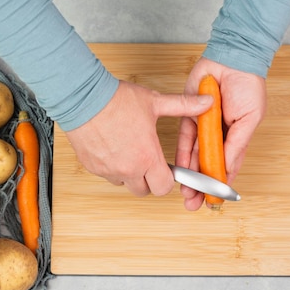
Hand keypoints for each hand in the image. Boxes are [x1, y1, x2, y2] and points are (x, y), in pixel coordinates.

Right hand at [66, 80, 211, 196]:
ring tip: (128, 151)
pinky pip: (106, 175)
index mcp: (147, 156)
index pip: (164, 187)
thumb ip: (183, 105)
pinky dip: (111, 167)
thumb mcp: (154, 102)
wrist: (82, 97)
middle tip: (148, 161)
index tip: (166, 168)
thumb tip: (206, 102)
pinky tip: (112, 148)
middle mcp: (127, 168)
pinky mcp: (92, 167)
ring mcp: (108, 170)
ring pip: (124, 183)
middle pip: (144, 191)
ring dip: (129, 174)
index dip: (167, 179)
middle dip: (149, 179)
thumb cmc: (116, 100)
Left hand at [176, 57, 266, 210]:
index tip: (213, 201)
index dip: (220, 184)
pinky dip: (182, 155)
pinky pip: (184, 139)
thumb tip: (226, 167)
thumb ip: (237, 144)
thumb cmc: (248, 87)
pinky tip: (180, 171)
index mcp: (237, 138)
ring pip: (195, 157)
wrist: (232, 59)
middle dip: (201, 186)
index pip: (227, 166)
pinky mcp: (189, 116)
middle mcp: (218, 135)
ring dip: (190, 176)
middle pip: (208, 166)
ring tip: (186, 194)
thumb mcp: (249, 119)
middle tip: (194, 203)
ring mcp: (203, 127)